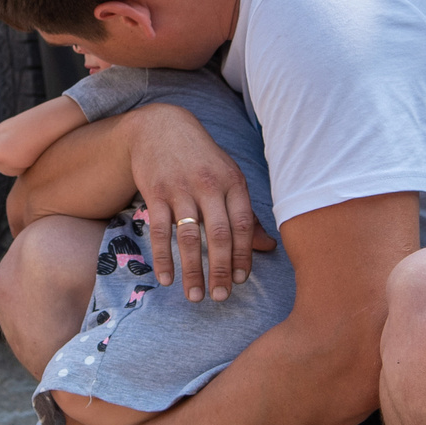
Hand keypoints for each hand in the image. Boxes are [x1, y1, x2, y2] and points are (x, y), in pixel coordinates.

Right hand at [128, 105, 267, 301]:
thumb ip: (247, 214)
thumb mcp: (229, 178)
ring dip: (192, 270)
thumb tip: (270, 247)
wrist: (161, 127)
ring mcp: (180, 189)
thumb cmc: (202, 159)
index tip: (240, 280)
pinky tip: (167, 278)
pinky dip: (163, 257)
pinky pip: (160, 231)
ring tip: (195, 296)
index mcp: (233, 182)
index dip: (243, 254)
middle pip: (218, 234)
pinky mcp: (155, 193)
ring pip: (188, 237)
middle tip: (220, 297)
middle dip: (220, 269)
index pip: (243, 224)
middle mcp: (208, 185)